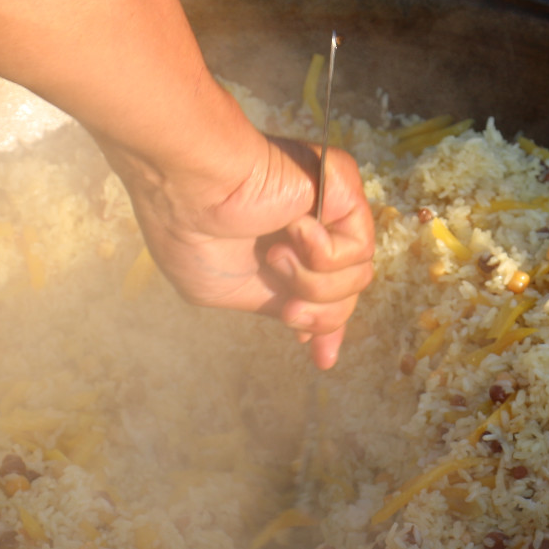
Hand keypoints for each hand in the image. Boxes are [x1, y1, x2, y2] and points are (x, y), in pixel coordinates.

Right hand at [103, 127, 374, 369]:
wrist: (191, 190)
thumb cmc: (190, 231)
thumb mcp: (226, 290)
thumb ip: (272, 306)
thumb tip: (309, 335)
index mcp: (281, 252)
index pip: (323, 294)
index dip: (327, 326)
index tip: (321, 358)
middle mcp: (309, 232)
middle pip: (344, 296)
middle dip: (320, 315)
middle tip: (289, 308)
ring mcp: (328, 211)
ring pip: (356, 280)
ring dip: (312, 281)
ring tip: (276, 255)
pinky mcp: (343, 191)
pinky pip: (358, 250)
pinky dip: (324, 253)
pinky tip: (294, 230)